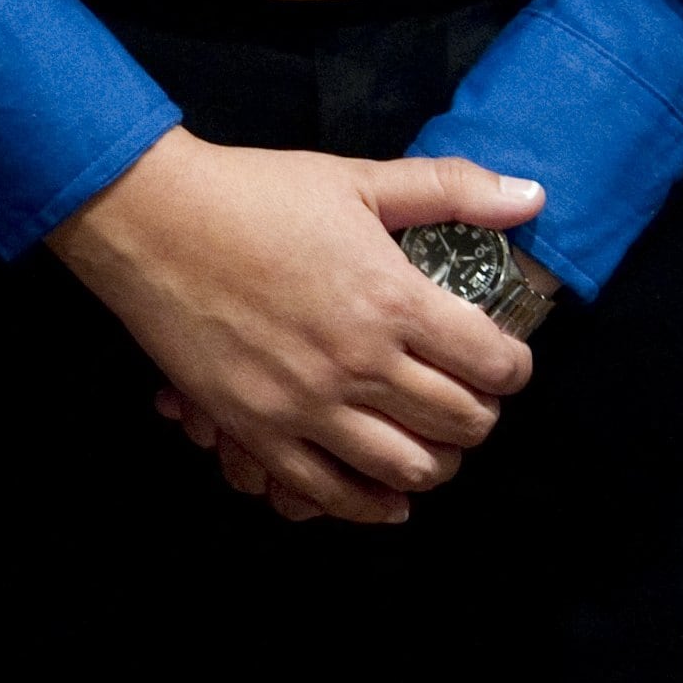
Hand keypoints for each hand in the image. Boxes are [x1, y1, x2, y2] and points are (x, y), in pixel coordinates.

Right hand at [45, 128, 541, 524]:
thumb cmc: (252, 193)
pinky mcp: (258, 429)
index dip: (512, 368)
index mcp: (392, 299)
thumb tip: (531, 197)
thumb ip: (449, 189)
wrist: (151, 218)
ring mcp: (307, 405)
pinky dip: (370, 505)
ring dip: (434, 463)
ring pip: (408, 470)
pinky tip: (385, 496)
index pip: (495, 365)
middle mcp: (359, 363)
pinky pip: (330, 494)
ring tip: (428, 442)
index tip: (500, 360)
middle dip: (478, 417)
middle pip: (461, 425)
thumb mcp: (356, 178)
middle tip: (466, 399)